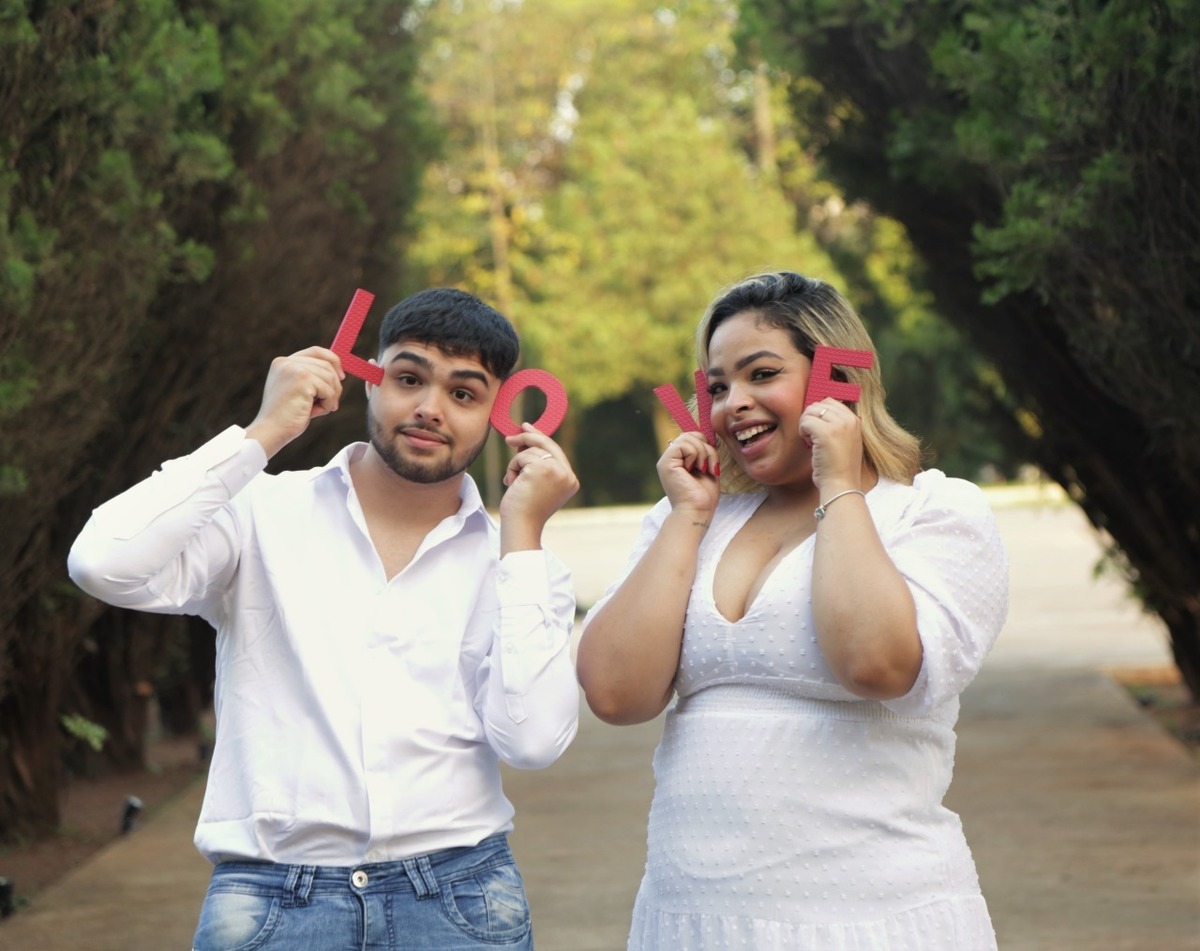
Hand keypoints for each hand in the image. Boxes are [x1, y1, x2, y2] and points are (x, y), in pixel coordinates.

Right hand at [245, 347, 344, 457]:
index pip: (316, 351)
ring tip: (317, 410)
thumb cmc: (287, 416)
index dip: (333, 361)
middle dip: (335, 385)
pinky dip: (328, 404)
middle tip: (331, 403)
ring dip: (330, 397)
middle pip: (326, 364)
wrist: (271, 431)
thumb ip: (312, 378)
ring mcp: (294, 368)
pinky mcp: (302, 378)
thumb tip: (339, 373)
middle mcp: (287, 361)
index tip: (342, 376)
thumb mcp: (299, 392)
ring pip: (330, 377)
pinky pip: (329, 390)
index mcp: (283, 362)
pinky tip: (315, 413)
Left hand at [499, 423, 579, 551]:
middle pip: (547, 444)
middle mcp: (568, 474)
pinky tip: (512, 483)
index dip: (540, 439)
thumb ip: (538, 465)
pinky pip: (521, 456)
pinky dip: (512, 468)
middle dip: (528, 437)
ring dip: (516, 464)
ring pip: (531, 451)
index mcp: (570, 480)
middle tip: (510, 438)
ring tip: (513, 482)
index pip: (556, 452)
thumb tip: (526, 438)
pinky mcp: (542, 469)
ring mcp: (557, 471)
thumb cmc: (525, 510)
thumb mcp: (536, 485)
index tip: (527, 428)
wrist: (521, 527)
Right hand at [656, 432, 719, 519]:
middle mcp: (670, 459)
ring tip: (703, 469)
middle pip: (690, 434)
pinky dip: (695, 455)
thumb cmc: (703, 496)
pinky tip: (694, 469)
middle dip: (706, 447)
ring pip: (688, 437)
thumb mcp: (707, 468)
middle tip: (708, 467)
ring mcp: (666, 460)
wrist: (697, 512)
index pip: (691, 437)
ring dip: (703, 452)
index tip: (712, 463)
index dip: (705, 443)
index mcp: (679, 460)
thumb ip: (704, 451)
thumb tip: (707, 434)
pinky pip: (684, 444)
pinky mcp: (666, 463)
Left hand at [800, 398, 863, 492]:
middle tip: (813, 437)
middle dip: (811, 418)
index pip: (831, 401)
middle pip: (819, 404)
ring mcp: (838, 425)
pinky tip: (809, 445)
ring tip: (812, 441)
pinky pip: (805, 421)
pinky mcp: (825, 432)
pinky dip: (802, 432)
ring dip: (806, 425)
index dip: (819, 414)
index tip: (818, 430)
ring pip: (810, 411)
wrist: (841, 484)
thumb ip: (836, 424)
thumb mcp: (845, 440)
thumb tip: (815, 409)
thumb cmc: (838, 467)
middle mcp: (849, 420)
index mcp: (855, 420)